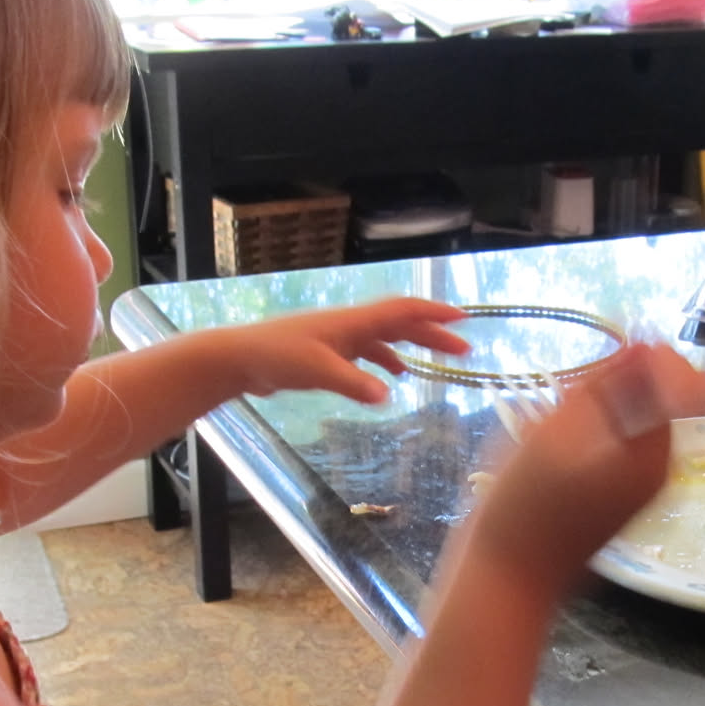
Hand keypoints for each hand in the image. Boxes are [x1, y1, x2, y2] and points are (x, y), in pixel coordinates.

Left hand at [232, 298, 470, 403]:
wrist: (240, 359)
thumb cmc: (277, 357)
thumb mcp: (318, 371)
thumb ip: (353, 383)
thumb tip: (388, 395)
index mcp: (353, 322)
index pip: (403, 310)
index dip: (435, 313)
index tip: (464, 319)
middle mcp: (351, 325)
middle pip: (401, 324)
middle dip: (434, 334)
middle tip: (464, 350)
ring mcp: (339, 338)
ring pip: (387, 338)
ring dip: (414, 347)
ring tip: (440, 362)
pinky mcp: (328, 353)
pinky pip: (368, 353)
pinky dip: (386, 361)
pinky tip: (394, 377)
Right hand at [465, 344, 704, 596]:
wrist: (507, 577)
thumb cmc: (524, 506)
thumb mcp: (558, 432)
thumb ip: (605, 387)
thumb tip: (644, 348)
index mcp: (654, 455)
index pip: (687, 386)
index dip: (660, 357)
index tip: (622, 345)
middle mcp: (657, 471)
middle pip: (670, 403)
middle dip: (637, 377)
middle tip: (593, 375)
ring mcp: (638, 486)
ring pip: (645, 421)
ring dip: (614, 399)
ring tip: (568, 402)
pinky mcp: (616, 496)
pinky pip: (625, 444)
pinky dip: (602, 425)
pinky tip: (561, 429)